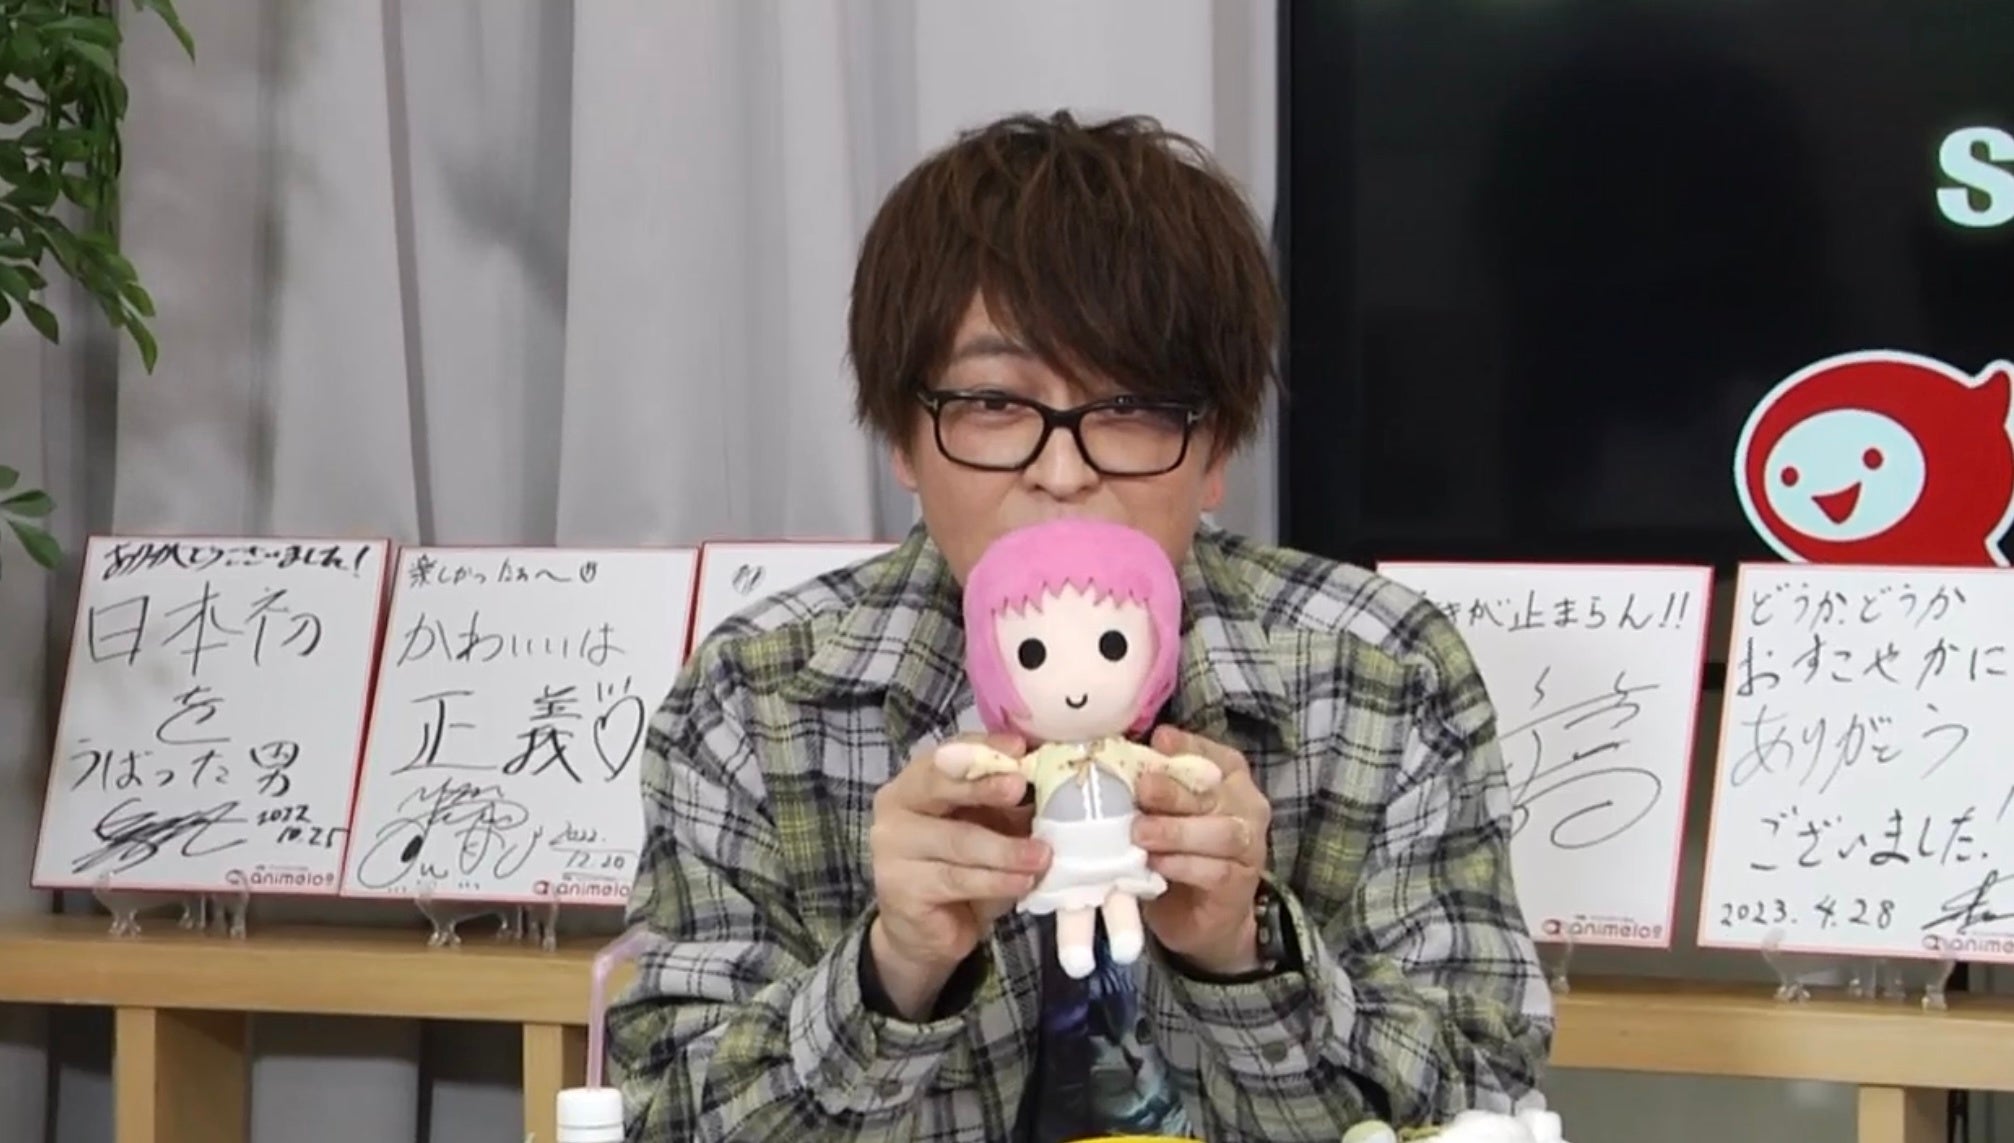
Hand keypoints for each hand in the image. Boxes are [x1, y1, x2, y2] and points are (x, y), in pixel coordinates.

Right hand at [868, 732, 1049, 1016]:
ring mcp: (891, 849)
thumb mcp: (987, 828)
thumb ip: (1004, 803)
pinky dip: (997, 881)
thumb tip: (1048, 777)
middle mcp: (895, 807)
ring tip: (1042, 855)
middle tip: (1020, 787)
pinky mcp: (901, 889)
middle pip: (939, 787)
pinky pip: (957, 879)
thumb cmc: (961, 869)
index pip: (947, 756)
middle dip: (984, 786)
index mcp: (915, 781)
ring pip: (957, 840)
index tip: (1019, 748)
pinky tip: (1023, 883)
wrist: (927, 932)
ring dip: (1006, 849)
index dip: (982, 749)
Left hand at [1131, 726, 1270, 974]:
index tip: (1159, 741)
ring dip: (1177, 831)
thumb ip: (1155, 787)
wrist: (1201, 918)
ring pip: (1221, 831)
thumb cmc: (1179, 852)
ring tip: (1141, 833)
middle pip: (1214, 792)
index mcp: (1230, 780)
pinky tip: (1156, 863)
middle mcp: (1247, 807)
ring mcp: (1250, 847)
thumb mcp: (1164, 814)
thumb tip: (1122, 758)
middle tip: (1142, 790)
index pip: (1216, 755)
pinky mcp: (1240, 884)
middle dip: (1175, 790)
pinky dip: (1182, 865)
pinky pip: (1215, 870)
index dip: (1189, 746)